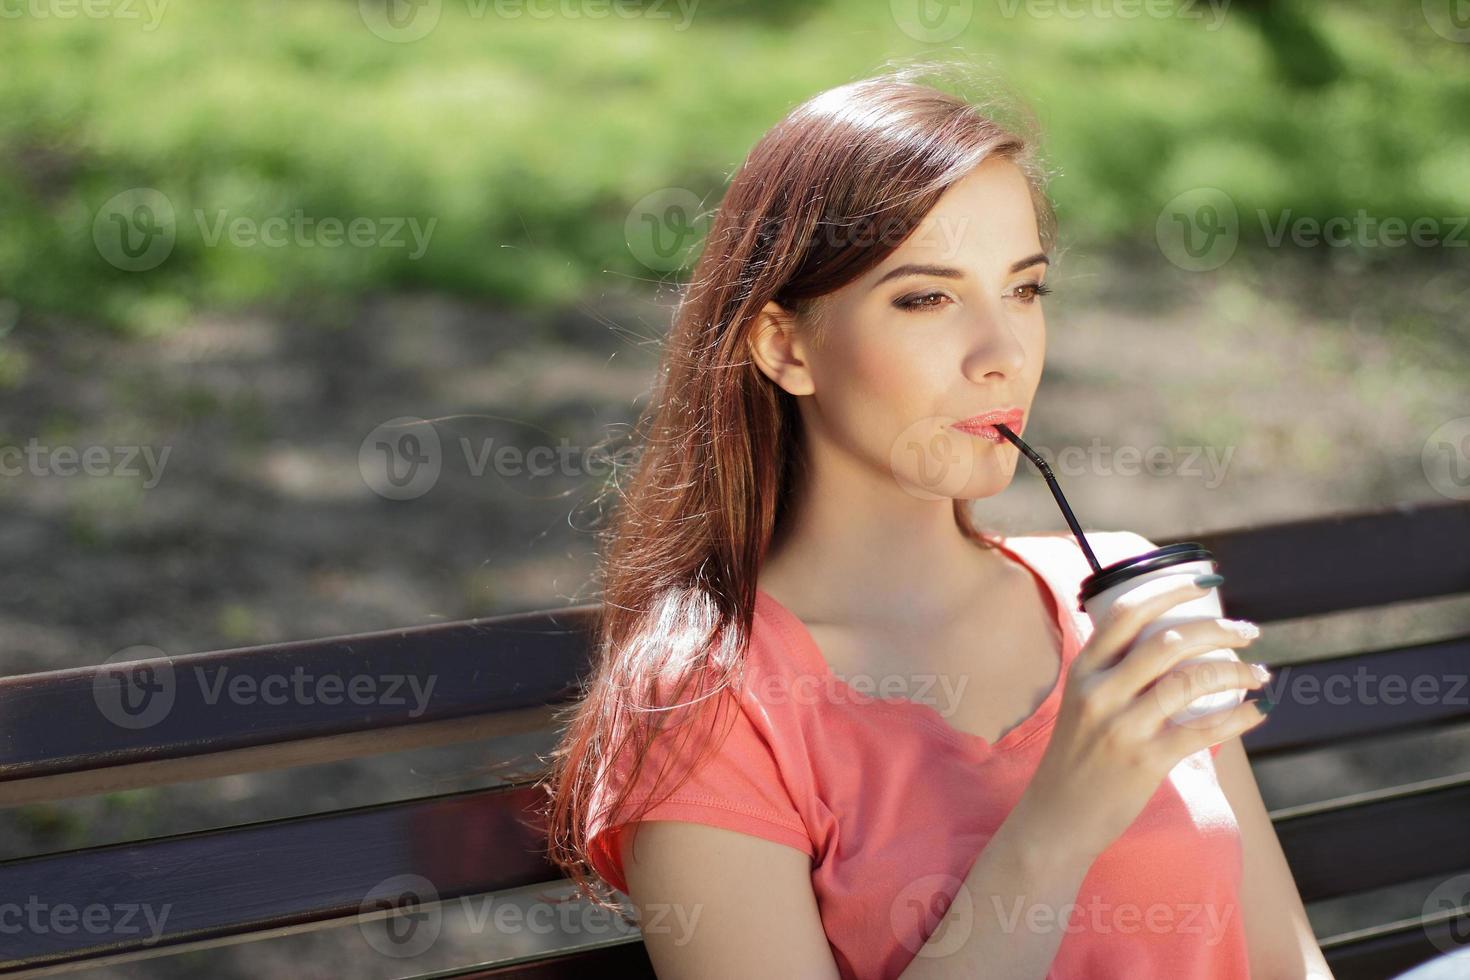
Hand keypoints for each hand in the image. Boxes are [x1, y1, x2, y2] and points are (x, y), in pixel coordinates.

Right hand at [1014, 576, 1269, 864]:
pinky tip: (1256, 711)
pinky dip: (1238, 716)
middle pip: (1168, 641)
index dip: (1169, 590)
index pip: (1126, 613)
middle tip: (1247, 631)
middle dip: (1218, 629)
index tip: (1205, 583)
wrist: (1056, 817)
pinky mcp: (1145, 760)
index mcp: (1083, 670)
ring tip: (1259, 672)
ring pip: (1191, 681)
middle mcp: (1099, 692)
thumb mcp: (1081, 703)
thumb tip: (1177, 647)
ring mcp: (1122, 726)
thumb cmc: (1077, 756)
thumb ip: (1115, 675)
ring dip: (1235, 671)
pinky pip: (1203, 730)